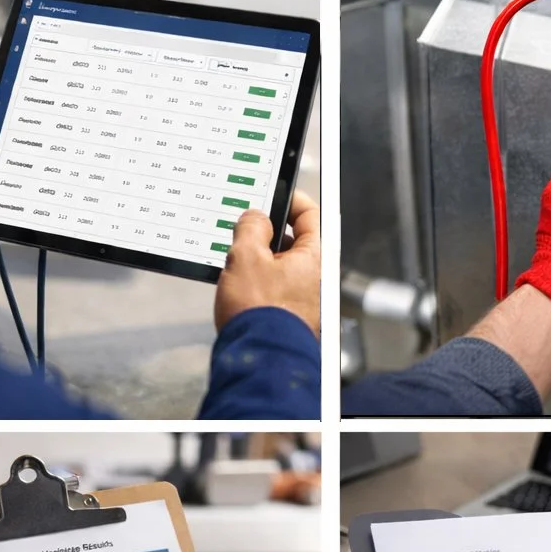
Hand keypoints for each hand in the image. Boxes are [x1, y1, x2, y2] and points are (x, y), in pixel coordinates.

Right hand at [214, 191, 319, 336]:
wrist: (258, 358)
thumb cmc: (259, 314)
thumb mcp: (246, 257)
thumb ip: (251, 228)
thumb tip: (254, 218)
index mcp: (315, 257)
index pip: (310, 214)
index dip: (290, 199)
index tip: (273, 193)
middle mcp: (314, 277)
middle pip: (293, 239)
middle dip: (266, 231)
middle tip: (244, 228)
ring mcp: (302, 297)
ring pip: (279, 264)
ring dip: (258, 257)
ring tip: (235, 260)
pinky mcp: (287, 314)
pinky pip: (272, 286)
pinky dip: (256, 279)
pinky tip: (237, 284)